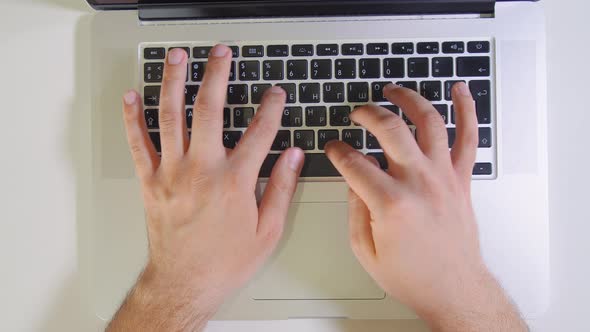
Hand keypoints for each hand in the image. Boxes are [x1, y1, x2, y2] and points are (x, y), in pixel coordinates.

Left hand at [108, 45, 303, 330]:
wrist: (184, 284)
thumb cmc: (224, 262)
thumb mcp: (267, 231)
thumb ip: (282, 189)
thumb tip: (292, 156)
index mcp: (235, 182)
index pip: (259, 132)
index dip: (270, 108)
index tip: (275, 94)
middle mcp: (202, 170)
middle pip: (209, 110)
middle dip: (217, 75)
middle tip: (221, 54)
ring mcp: (172, 173)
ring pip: (170, 117)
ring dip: (174, 82)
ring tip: (177, 58)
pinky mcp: (150, 182)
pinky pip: (138, 143)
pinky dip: (133, 118)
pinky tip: (132, 97)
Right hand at [325, 83, 526, 330]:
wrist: (453, 289)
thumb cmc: (412, 276)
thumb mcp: (365, 250)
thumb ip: (355, 209)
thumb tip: (354, 179)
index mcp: (390, 204)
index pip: (354, 162)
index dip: (338, 151)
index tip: (333, 148)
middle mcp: (418, 183)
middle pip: (389, 129)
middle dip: (367, 113)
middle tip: (357, 113)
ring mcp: (443, 177)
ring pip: (429, 122)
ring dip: (409, 99)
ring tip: (393, 91)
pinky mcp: (461, 179)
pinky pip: (468, 137)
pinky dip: (467, 109)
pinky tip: (460, 90)